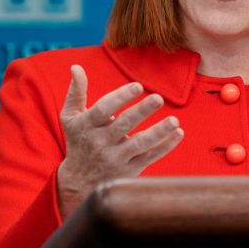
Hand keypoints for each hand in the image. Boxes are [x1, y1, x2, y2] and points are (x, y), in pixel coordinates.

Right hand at [56, 64, 183, 218]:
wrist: (79, 181)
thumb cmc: (78, 140)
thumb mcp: (70, 116)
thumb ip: (76, 92)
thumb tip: (76, 66)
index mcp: (86, 125)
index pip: (104, 109)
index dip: (121, 97)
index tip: (137, 86)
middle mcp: (101, 142)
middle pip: (124, 125)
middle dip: (141, 111)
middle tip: (158, 98)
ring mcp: (116, 158)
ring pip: (140, 144)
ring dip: (158, 132)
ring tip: (174, 120)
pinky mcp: (129, 170)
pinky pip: (150, 157)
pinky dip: (165, 147)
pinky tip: (178, 134)